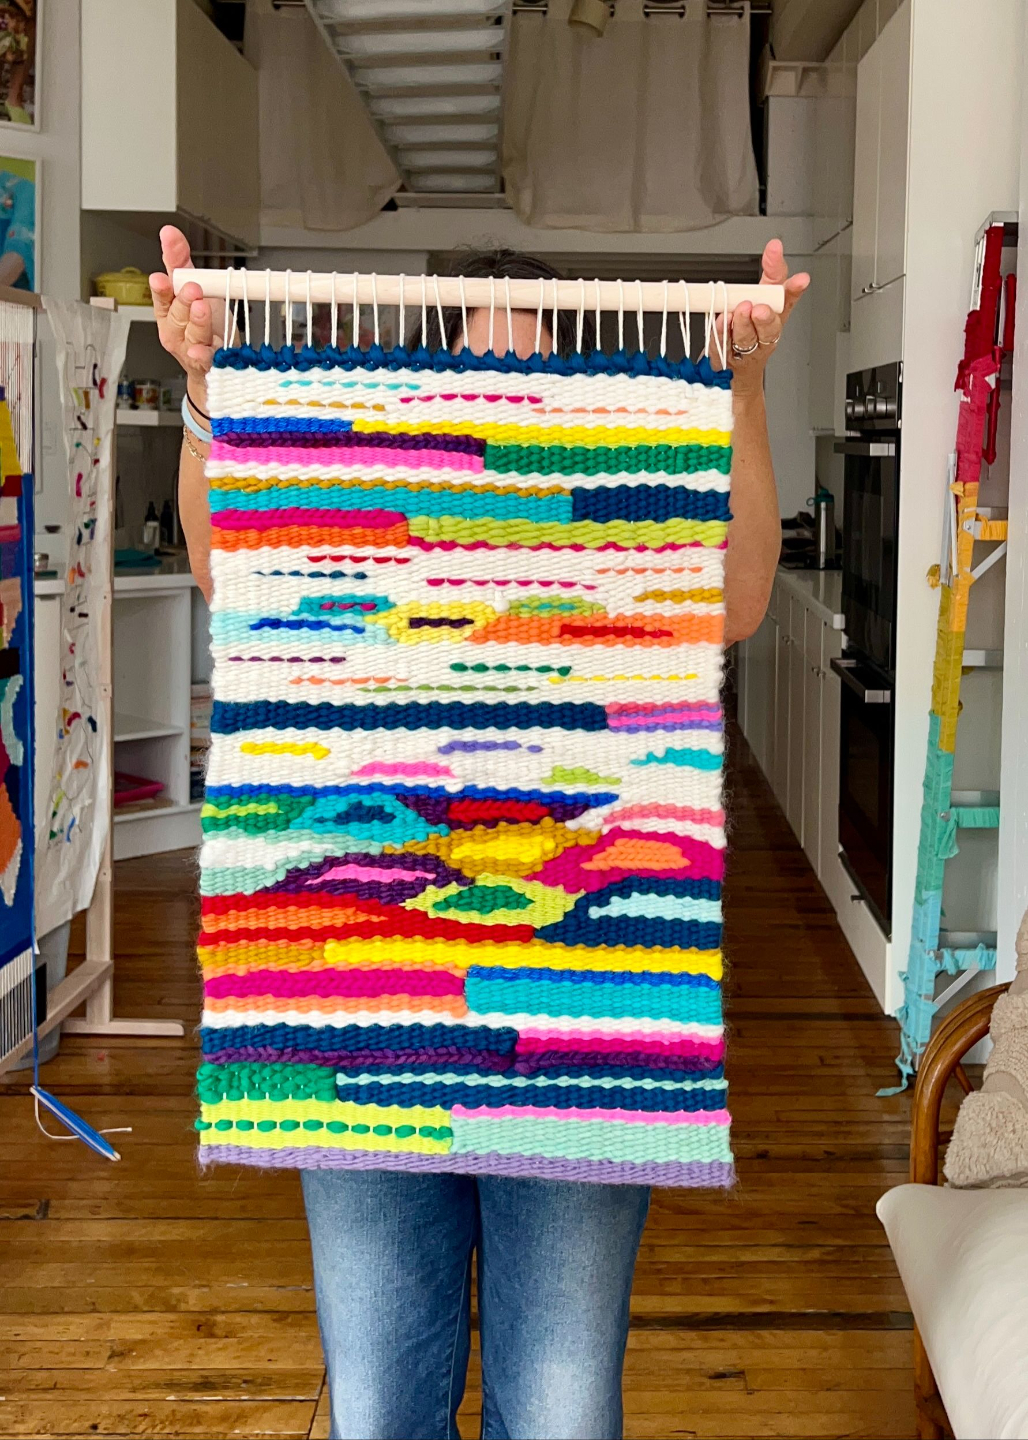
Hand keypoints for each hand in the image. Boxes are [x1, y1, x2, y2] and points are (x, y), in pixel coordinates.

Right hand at [149, 226, 227, 408]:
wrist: (216, 358)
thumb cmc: (203, 321)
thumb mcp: (193, 285)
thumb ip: (179, 260)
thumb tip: (168, 232)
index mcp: (169, 309)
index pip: (162, 296)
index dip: (161, 288)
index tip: (161, 278)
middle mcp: (175, 329)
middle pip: (177, 315)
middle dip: (183, 301)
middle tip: (192, 289)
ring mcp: (189, 348)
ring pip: (191, 334)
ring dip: (196, 322)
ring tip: (202, 309)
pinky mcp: (206, 363)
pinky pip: (203, 360)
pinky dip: (202, 356)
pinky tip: (200, 351)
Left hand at [710, 239, 808, 401]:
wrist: (737, 369)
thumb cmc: (749, 328)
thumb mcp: (760, 295)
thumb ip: (769, 272)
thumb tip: (775, 249)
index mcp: (777, 313)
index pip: (788, 298)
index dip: (794, 288)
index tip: (800, 279)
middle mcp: (766, 333)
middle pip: (771, 327)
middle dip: (766, 317)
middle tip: (760, 309)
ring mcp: (749, 349)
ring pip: (748, 337)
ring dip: (743, 324)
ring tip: (739, 312)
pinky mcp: (730, 358)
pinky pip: (724, 345)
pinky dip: (721, 332)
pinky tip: (721, 322)